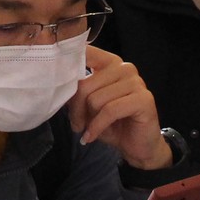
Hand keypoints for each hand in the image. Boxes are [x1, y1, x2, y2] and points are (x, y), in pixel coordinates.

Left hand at [67, 46, 170, 168]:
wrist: (137, 146)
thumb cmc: (112, 124)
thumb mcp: (89, 106)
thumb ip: (77, 92)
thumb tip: (57, 86)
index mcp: (110, 63)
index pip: (87, 53)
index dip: (69, 64)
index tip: (55, 78)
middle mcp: (124, 68)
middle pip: (86, 85)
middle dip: (76, 109)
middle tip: (76, 124)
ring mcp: (136, 82)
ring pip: (96, 99)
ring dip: (87, 120)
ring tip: (87, 130)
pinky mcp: (143, 99)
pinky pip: (109, 111)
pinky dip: (97, 126)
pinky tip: (91, 136)